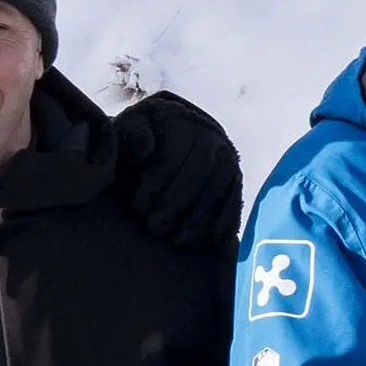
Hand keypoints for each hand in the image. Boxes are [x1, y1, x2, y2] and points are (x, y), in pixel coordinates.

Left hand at [108, 93, 243, 254]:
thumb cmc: (143, 135)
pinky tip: (208, 243)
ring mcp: (227, 161)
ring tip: (179, 241)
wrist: (176, 130)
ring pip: (218, 193)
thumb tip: (143, 149)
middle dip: (175, 206)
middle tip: (154, 228)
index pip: (171, 157)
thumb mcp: (131, 126)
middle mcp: (211, 140)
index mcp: (181, 123)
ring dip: (200, 221)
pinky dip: (223, 224)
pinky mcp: (235, 180)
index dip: (154, 184)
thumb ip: (131, 134)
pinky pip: (234, 203)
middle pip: (197, 178)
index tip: (137, 205)